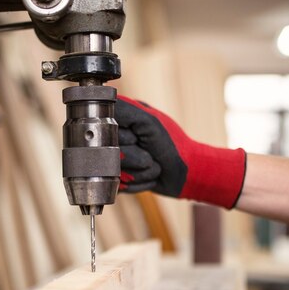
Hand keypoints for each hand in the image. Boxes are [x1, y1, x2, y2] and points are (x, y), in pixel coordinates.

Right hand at [115, 95, 246, 208]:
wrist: (187, 173)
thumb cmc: (172, 144)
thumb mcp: (150, 122)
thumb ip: (125, 111)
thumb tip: (104, 103)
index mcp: (122, 119)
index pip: (101, 129)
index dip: (121, 139)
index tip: (137, 139)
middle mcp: (115, 138)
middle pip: (105, 153)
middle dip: (132, 158)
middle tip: (149, 154)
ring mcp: (115, 160)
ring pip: (111, 171)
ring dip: (138, 172)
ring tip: (152, 166)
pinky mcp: (118, 179)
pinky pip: (117, 186)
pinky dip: (137, 184)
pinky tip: (148, 177)